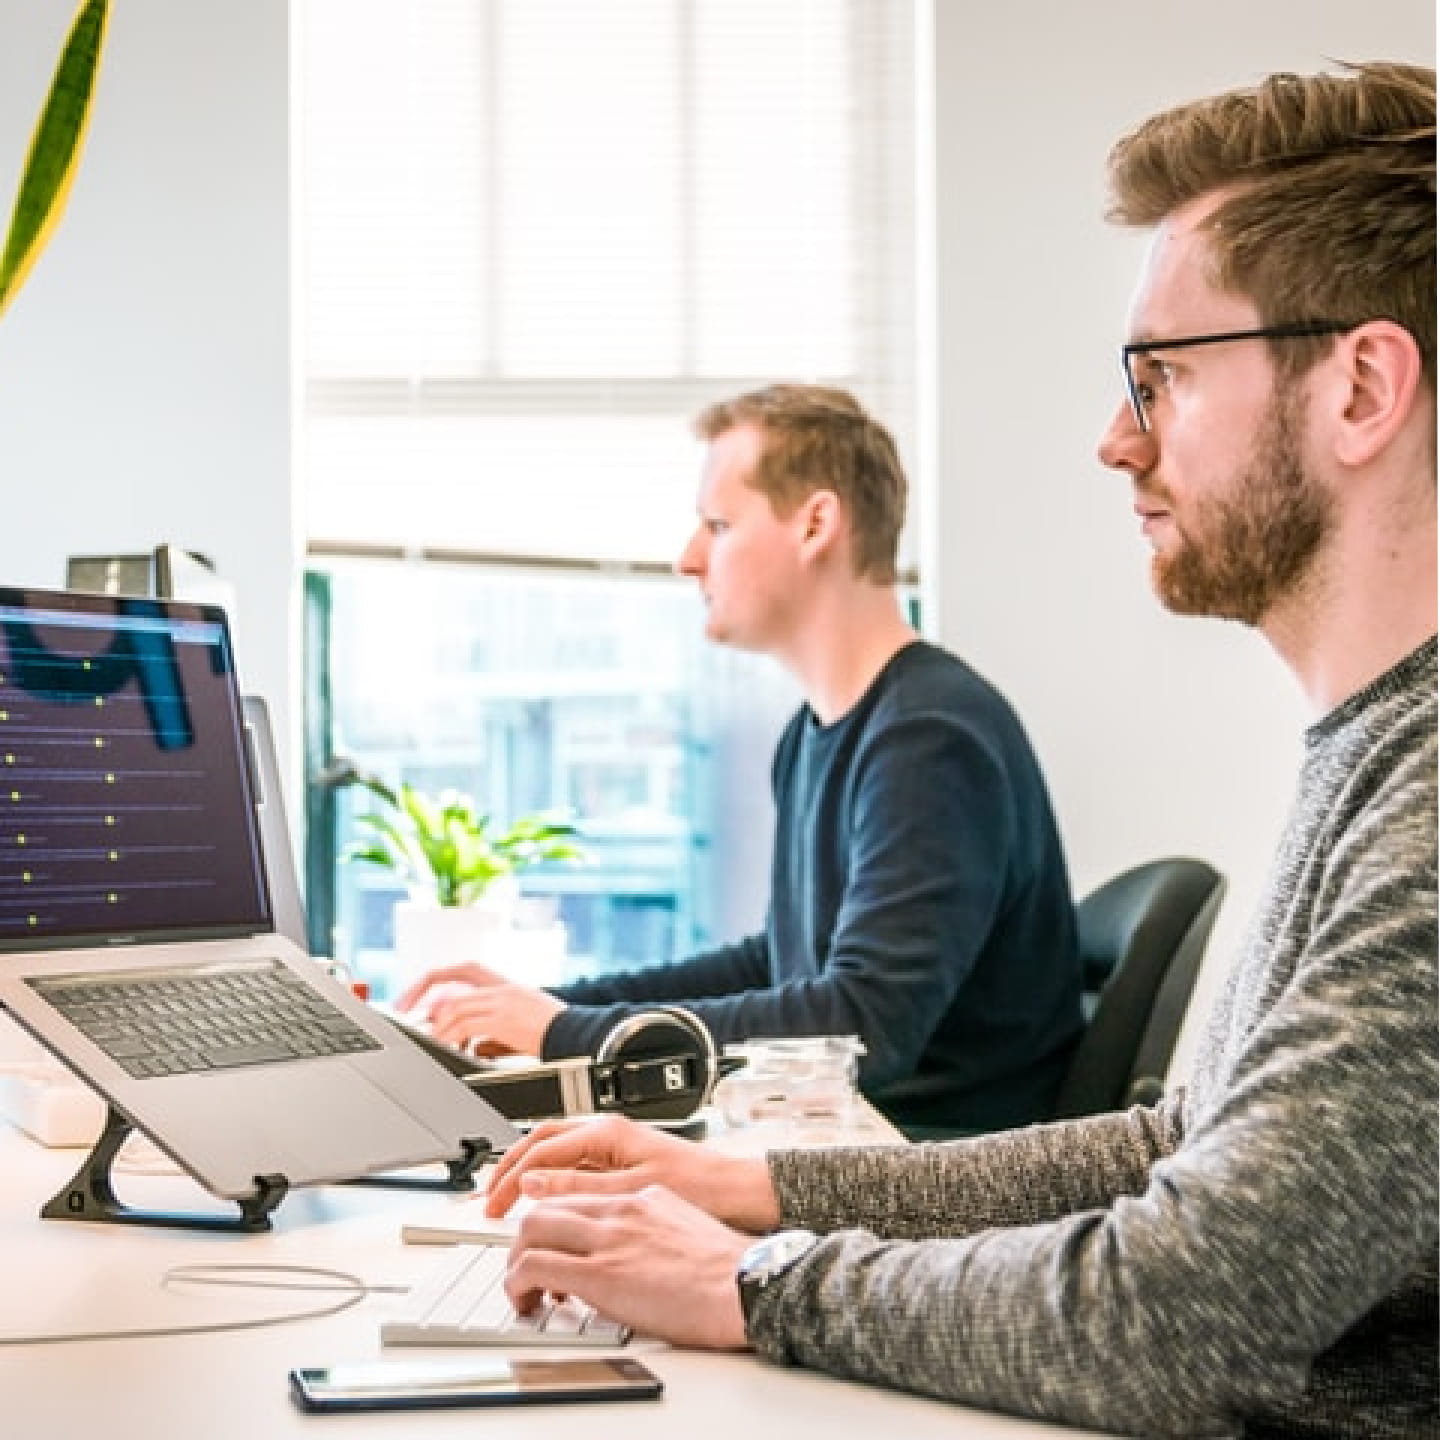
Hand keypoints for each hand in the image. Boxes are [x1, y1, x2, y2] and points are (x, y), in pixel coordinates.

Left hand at [396, 962, 563, 1055]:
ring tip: (429, 1041)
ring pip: (455, 1007)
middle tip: (406, 1015)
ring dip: (437, 1025)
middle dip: (423, 996)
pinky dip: (451, 1037)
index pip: (465, 969)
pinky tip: (448, 1048)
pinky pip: (467, 1026)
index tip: (418, 996)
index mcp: (507, 986)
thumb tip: (471, 1046)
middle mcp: (503, 988)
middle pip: (452, 984)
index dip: (438, 978)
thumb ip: (493, 1034)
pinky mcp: (505, 1019)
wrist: (583, 1037)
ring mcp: (504, 1001)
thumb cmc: (558, 1036)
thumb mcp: (522, 1030)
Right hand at [485, 1113, 780, 1233]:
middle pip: (542, 1141)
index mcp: (607, 1131)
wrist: (738, 1190)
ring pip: (556, 1151)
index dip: (510, 1179)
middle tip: (489, 1200)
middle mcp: (608, 1132)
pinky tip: (546, 1201)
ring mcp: (615, 1145)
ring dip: (528, 1172)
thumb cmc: (699, 1185)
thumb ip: (579, 1186)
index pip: (541, 1150)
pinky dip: (551, 1179)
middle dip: (510, 1168)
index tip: (492, 1205)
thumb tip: (534, 1184)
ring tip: (508, 1199)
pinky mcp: (622, 1161)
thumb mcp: (632, 1191)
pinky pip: (574, 1164)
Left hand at [505, 1184, 751, 1349]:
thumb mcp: (686, 1227)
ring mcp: (608, 1239)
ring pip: (531, 1229)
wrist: (744, 1284)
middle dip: (524, 1236)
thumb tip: (639, 1248)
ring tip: (522, 1287)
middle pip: (547, 1204)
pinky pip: (535, 1266)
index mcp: (642, 1198)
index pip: (578, 1194)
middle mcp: (620, 1210)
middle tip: (524, 1262)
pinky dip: (518, 1282)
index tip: (546, 1239)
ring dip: (516, 1259)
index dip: (553, 1217)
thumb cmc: (728, 1269)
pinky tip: (526, 1299)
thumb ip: (653, 1226)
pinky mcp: (599, 1273)